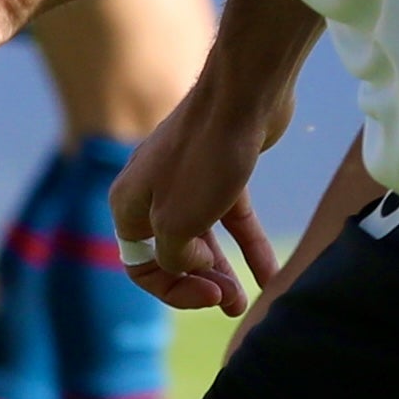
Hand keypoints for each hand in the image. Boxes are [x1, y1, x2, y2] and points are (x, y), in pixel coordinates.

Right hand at [106, 64, 293, 314]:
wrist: (244, 93)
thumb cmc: (204, 157)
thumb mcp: (177, 222)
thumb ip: (174, 256)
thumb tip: (190, 263)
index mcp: (128, 204)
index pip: (139, 265)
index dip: (171, 288)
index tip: (207, 293)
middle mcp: (152, 192)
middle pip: (171, 253)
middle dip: (200, 283)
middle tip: (231, 305)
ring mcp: (188, 180)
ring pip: (203, 238)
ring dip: (223, 272)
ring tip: (243, 302)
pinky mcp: (222, 171)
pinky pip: (232, 218)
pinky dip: (249, 246)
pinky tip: (270, 274)